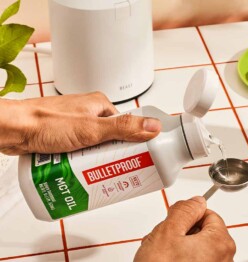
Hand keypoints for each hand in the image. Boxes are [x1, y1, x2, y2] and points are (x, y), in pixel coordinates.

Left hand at [0, 92, 160, 154]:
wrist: (11, 130)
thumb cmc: (45, 123)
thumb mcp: (92, 129)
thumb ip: (124, 128)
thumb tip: (152, 126)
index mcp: (100, 105)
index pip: (127, 124)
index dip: (134, 142)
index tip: (138, 157)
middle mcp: (88, 112)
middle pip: (112, 137)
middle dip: (113, 154)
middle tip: (115, 169)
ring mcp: (76, 124)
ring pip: (96, 145)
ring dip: (97, 159)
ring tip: (96, 172)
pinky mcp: (64, 136)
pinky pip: (81, 150)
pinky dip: (82, 159)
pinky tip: (80, 169)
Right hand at [134, 196, 235, 261]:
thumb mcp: (168, 231)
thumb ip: (185, 210)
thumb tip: (197, 201)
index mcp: (220, 242)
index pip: (208, 213)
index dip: (187, 215)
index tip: (174, 221)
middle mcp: (223, 259)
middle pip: (201, 232)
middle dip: (180, 233)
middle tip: (164, 242)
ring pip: (193, 249)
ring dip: (175, 249)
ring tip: (160, 257)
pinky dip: (177, 261)